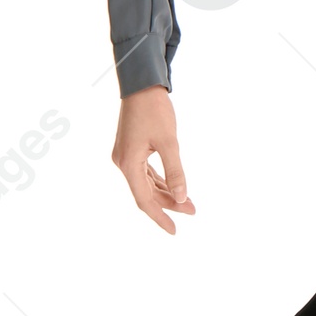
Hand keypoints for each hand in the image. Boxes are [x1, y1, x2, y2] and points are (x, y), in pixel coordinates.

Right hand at [111, 86, 195, 232]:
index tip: (175, 231)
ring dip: (166, 192)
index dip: (160, 217)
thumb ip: (175, 171)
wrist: (141, 84)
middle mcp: (123, 163)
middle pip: (146, 193)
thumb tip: (182, 198)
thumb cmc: (154, 110)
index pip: (144, 200)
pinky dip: (160, 180)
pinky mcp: (130, 149)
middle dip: (169, 204)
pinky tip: (174, 187)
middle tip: (193, 211)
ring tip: (188, 202)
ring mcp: (125, 156)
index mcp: (128, 164)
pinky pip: (145, 172)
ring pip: (147, 183)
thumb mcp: (168, 142)